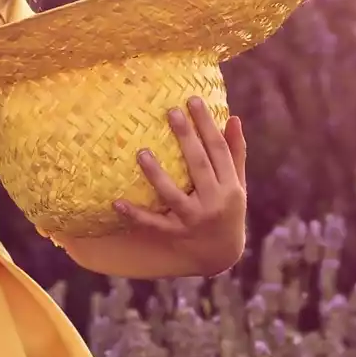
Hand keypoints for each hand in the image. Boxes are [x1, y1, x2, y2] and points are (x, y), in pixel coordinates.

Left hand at [113, 96, 248, 274]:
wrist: (221, 255)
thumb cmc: (228, 210)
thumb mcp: (238, 184)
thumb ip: (235, 153)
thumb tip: (234, 118)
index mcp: (230, 186)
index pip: (218, 150)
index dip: (207, 124)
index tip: (194, 101)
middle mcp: (214, 202)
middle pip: (198, 165)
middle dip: (186, 137)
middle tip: (172, 112)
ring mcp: (194, 220)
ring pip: (174, 195)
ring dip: (157, 174)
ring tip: (142, 152)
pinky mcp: (176, 234)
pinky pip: (154, 224)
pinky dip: (136, 214)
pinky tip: (117, 202)